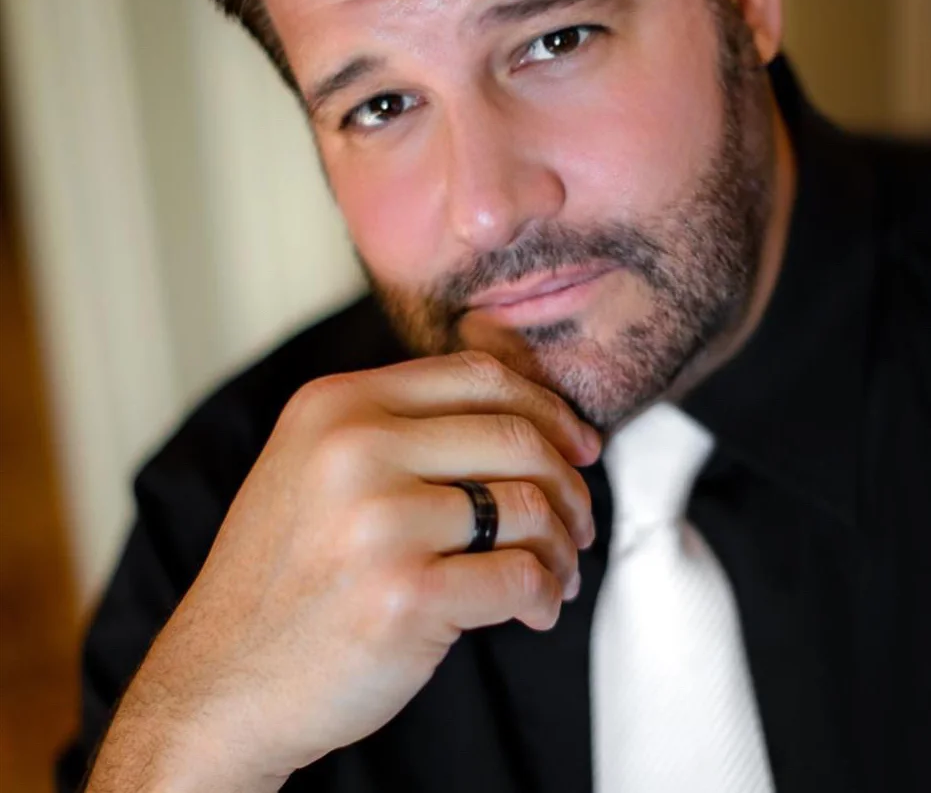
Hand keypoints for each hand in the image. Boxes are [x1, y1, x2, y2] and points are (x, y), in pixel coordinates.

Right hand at [87, 351, 600, 791]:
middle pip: (515, 435)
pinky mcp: (403, 596)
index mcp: (337, 403)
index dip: (547, 408)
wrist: (219, 686)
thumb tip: (533, 403)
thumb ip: (405, 423)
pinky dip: (546, 594)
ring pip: (528, 506)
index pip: (479, 375)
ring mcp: (377, 521)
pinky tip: (538, 609)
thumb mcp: (320, 465)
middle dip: (568, 481)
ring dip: (563, 544)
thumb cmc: (288, 574)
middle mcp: (354, 449)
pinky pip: (520, 576)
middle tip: (580, 520)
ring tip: (560, 571)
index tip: (577, 445)